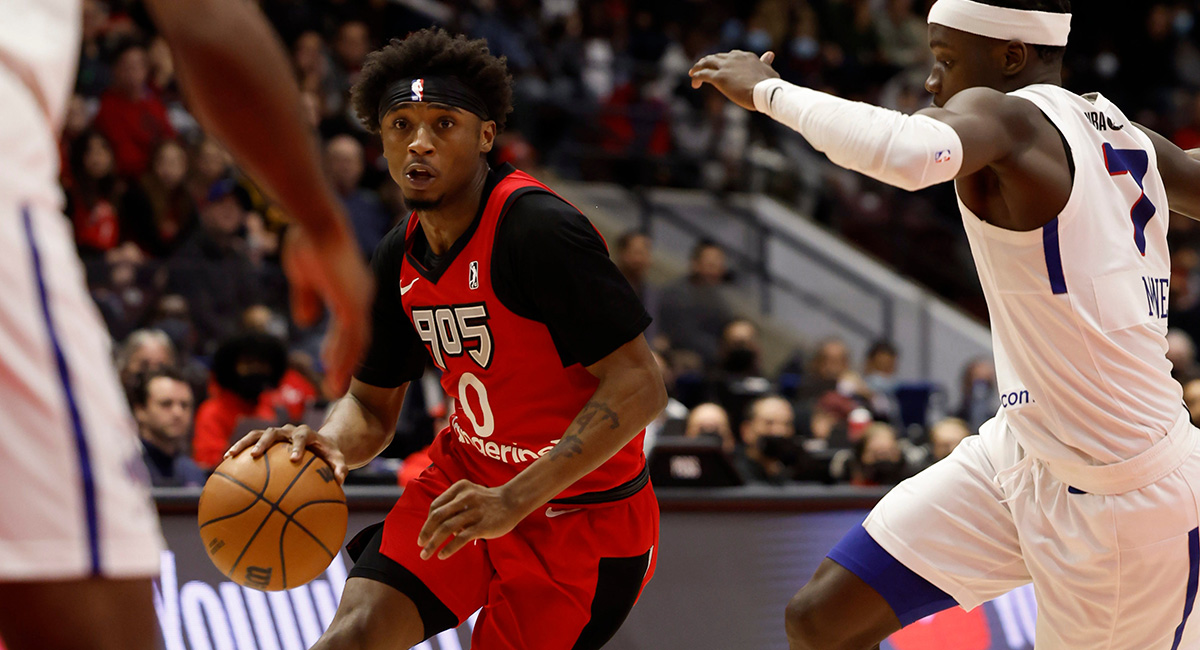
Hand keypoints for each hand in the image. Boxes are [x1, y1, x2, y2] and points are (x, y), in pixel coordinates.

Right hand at [224, 423, 349, 483]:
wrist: (319, 443)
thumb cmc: (328, 454)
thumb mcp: (337, 460)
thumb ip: (340, 468)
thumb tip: (340, 481)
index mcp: (307, 433)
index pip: (302, 436)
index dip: (298, 446)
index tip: (294, 459)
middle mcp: (289, 430)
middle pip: (274, 432)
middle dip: (264, 443)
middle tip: (256, 455)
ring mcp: (276, 434)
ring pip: (257, 434)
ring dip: (243, 443)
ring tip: (230, 456)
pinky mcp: (266, 439)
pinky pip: (250, 442)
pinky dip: (239, 449)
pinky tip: (225, 462)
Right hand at [282, 225, 374, 396]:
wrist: (316, 224)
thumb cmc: (309, 242)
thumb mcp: (305, 277)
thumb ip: (308, 300)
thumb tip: (307, 322)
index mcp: (352, 290)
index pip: (350, 325)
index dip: (340, 346)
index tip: (329, 361)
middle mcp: (361, 296)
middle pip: (357, 339)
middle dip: (345, 362)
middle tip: (334, 386)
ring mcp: (360, 300)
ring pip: (356, 343)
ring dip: (344, 368)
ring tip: (333, 391)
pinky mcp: (353, 303)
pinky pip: (352, 338)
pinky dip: (343, 358)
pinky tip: (333, 374)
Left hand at [417, 480, 524, 559]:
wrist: (513, 501)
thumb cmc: (488, 501)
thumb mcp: (469, 494)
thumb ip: (453, 506)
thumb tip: (438, 528)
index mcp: (459, 488)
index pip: (436, 505)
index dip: (428, 521)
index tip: (426, 533)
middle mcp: (465, 498)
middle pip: (437, 516)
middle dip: (425, 532)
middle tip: (420, 544)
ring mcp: (474, 512)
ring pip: (446, 529)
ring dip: (433, 544)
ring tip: (426, 554)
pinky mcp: (482, 526)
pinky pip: (461, 538)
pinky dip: (448, 548)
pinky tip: (442, 555)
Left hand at [689, 50, 778, 110]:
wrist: (765, 91)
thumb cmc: (769, 85)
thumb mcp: (769, 71)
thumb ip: (766, 63)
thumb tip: (770, 54)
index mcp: (746, 57)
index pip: (731, 55)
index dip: (724, 60)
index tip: (720, 66)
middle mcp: (734, 58)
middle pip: (716, 57)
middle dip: (708, 62)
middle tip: (702, 68)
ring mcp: (725, 67)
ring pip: (706, 62)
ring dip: (698, 67)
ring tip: (693, 73)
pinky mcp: (718, 78)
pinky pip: (702, 74)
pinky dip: (696, 77)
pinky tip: (694, 83)